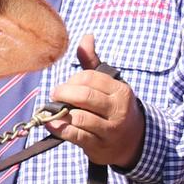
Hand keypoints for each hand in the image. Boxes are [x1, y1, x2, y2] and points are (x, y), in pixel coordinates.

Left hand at [47, 34, 144, 170]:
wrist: (132, 142)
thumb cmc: (114, 107)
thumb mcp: (109, 84)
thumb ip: (94, 62)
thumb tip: (86, 37)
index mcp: (120, 91)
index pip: (90, 78)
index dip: (73, 80)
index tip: (67, 85)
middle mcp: (117, 110)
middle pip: (85, 97)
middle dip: (64, 93)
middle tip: (55, 95)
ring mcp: (109, 130)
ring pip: (79, 117)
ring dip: (61, 112)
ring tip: (54, 110)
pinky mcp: (99, 146)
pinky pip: (76, 136)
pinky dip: (59, 129)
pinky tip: (51, 123)